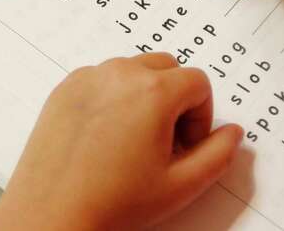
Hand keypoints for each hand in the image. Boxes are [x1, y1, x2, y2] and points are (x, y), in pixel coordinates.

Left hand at [0, 53, 242, 230]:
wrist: (50, 218)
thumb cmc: (111, 204)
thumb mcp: (181, 186)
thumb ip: (218, 155)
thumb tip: (233, 132)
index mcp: (154, 92)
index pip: (198, 82)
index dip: (201, 116)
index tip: (187, 145)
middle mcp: (121, 74)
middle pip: (168, 67)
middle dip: (176, 99)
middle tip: (165, 141)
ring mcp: (89, 78)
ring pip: (135, 69)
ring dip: (146, 95)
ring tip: (135, 140)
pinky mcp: (66, 88)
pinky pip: (103, 77)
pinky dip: (114, 96)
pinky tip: (107, 136)